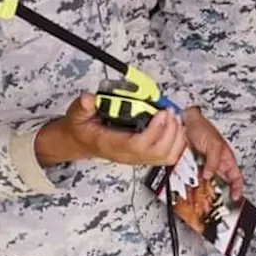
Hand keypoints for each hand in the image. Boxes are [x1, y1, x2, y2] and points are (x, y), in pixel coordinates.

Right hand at [45, 93, 187, 167]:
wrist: (81, 141)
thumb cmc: (83, 129)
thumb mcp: (77, 115)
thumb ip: (83, 107)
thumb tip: (89, 99)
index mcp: (112, 145)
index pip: (138, 145)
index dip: (154, 131)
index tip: (161, 113)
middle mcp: (127, 154)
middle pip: (157, 153)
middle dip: (170, 132)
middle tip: (171, 112)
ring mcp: (137, 156)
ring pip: (165, 157)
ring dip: (176, 137)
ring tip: (175, 117)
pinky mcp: (144, 154)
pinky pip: (167, 155)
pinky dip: (177, 142)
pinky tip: (176, 126)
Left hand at [183, 107, 242, 200]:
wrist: (182, 120)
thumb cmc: (202, 127)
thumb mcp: (213, 144)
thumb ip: (214, 161)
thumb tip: (210, 175)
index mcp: (226, 158)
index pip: (236, 176)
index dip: (237, 188)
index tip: (235, 198)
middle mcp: (215, 164)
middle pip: (219, 182)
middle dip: (217, 192)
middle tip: (213, 202)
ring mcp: (202, 165)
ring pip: (204, 182)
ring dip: (202, 189)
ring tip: (199, 196)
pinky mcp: (190, 165)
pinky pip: (191, 178)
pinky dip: (190, 183)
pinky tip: (187, 187)